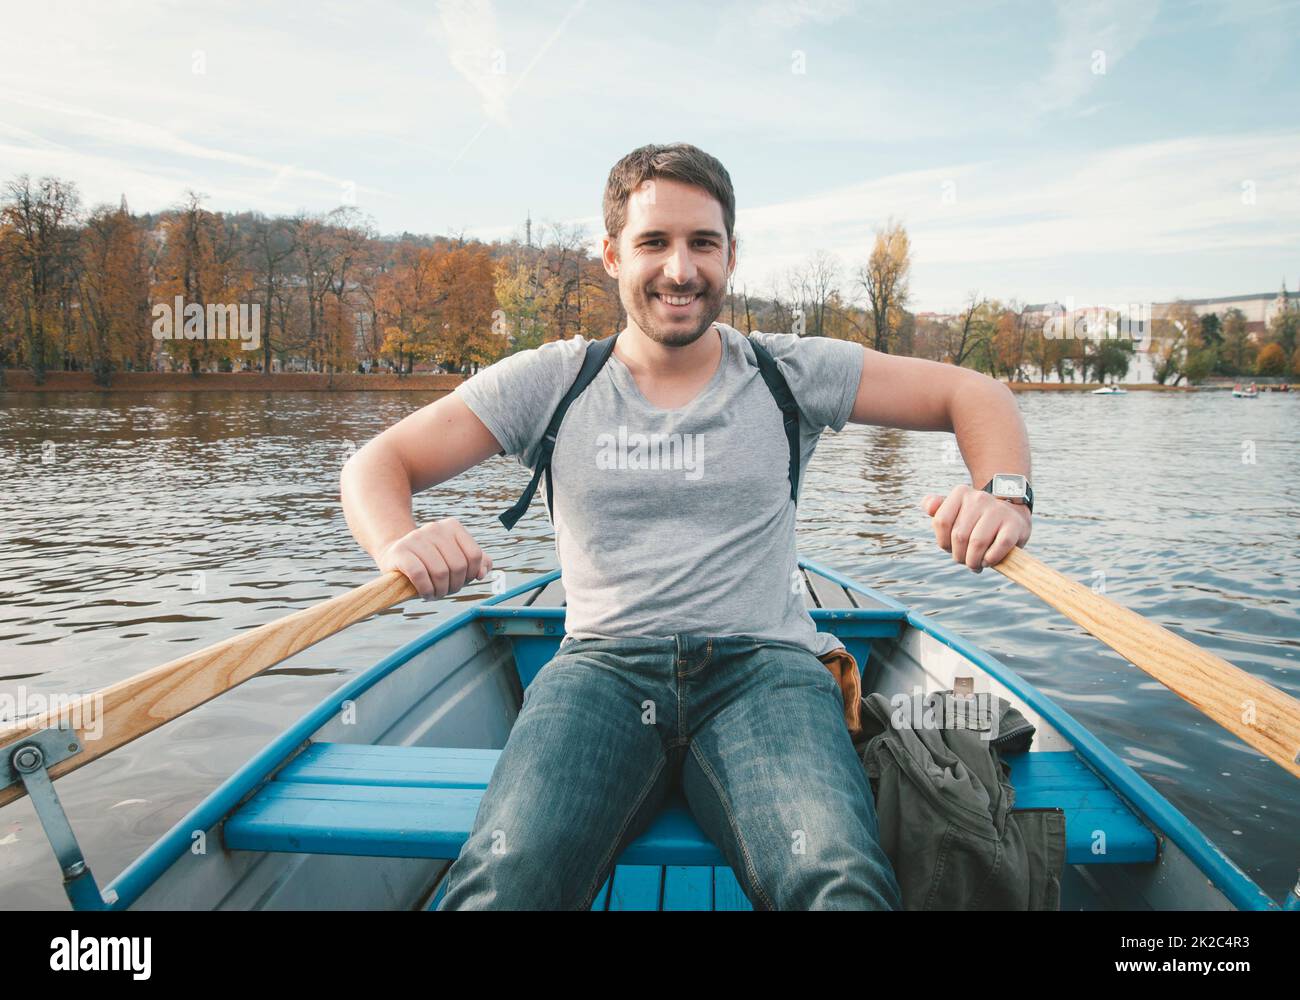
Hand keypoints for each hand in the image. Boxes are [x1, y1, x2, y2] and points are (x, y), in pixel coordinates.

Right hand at [376, 518, 493, 599]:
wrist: (395, 556)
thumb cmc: (431, 561)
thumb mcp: (455, 558)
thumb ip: (476, 562)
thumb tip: (482, 573)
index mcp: (452, 527)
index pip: (474, 555)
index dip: (471, 575)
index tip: (462, 582)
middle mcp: (435, 528)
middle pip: (458, 566)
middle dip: (455, 586)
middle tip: (446, 591)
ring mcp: (416, 538)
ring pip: (440, 572)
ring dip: (440, 591)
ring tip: (435, 594)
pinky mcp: (400, 551)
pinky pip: (419, 575)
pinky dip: (426, 589)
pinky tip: (425, 593)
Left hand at [920, 485, 1030, 572]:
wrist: (1012, 515)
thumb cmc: (977, 519)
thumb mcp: (956, 510)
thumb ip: (937, 509)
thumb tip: (928, 505)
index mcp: (961, 493)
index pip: (941, 522)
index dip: (944, 542)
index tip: (951, 548)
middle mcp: (979, 498)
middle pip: (959, 536)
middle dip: (960, 556)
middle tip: (966, 560)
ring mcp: (998, 510)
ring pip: (977, 543)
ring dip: (974, 561)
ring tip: (976, 564)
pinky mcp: (1014, 525)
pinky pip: (999, 547)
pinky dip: (991, 559)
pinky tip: (989, 560)